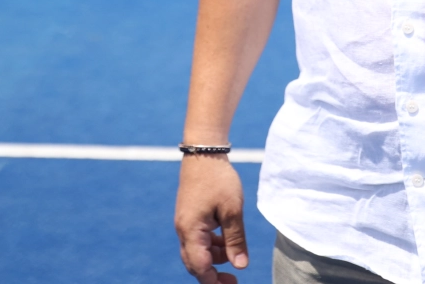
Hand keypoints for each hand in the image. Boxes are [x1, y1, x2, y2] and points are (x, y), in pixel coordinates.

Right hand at [174, 154, 248, 282]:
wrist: (204, 152)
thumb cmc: (218, 179)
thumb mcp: (232, 211)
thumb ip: (235, 240)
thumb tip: (240, 266)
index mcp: (191, 231)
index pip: (200, 268)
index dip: (215, 282)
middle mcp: (183, 230)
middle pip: (195, 264)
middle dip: (213, 276)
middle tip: (234, 281)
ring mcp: (185, 223)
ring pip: (197, 253)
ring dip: (214, 259)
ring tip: (234, 253)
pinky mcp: (189, 217)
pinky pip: (198, 240)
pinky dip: (212, 246)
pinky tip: (226, 240)